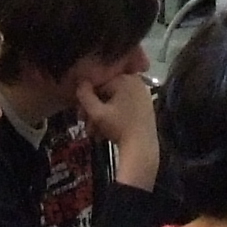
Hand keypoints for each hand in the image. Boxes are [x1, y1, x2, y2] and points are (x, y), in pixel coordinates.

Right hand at [77, 67, 160, 193]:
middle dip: (94, 110)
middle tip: (88, 125)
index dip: (86, 101)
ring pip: (114, 100)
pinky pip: (124, 105)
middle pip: (106, 93)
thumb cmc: (119, 128)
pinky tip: (107, 129)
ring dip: (102, 115)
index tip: (81, 116)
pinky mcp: (146, 104)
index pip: (97, 85)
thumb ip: (84, 96)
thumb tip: (80, 83)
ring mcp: (142, 93)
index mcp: (124, 79)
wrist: (142, 147)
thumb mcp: (97, 113)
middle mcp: (135, 81)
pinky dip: (115, 115)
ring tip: (96, 131)